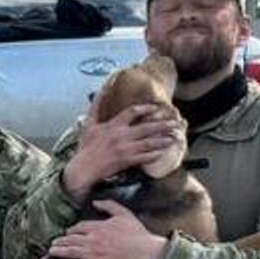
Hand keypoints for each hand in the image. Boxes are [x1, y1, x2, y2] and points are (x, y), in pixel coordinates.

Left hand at [49, 203, 170, 258]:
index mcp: (98, 226)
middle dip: (61, 240)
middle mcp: (93, 239)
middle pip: (71, 239)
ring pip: (71, 251)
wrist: (145, 252)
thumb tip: (96, 202)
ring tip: (52, 251)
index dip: (72, 230)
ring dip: (59, 251)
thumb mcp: (124, 214)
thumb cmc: (137, 234)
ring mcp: (93, 252)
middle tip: (53, 242)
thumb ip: (109, 206)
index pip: (79, 226)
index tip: (68, 232)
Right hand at [62, 101, 183, 200]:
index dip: (146, 108)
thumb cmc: (86, 146)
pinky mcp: (127, 161)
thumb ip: (96, 106)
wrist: (84, 167)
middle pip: (147, 127)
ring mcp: (126, 149)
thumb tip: (101, 91)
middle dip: (163, 124)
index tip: (156, 108)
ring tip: (175, 137)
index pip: (133, 112)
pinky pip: (145, 157)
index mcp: (113, 125)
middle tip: (176, 122)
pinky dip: (156, 154)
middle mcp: (122, 135)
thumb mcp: (89, 124)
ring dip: (164, 139)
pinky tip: (164, 152)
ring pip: (150, 143)